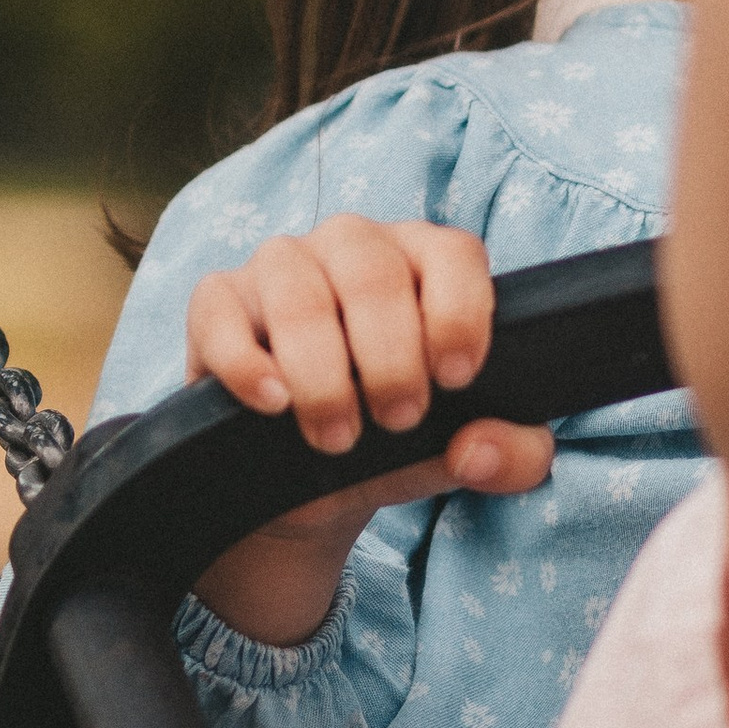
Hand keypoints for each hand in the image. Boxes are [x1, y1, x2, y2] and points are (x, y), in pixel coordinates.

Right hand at [183, 219, 553, 645]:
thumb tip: (475, 448)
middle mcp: (354, 246)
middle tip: (398, 420)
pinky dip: (248, 364)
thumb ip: (511, 456)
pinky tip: (274, 404)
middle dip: (390, 358)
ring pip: (298, 291)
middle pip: (373, 272)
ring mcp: (281, 265)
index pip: (453, 253)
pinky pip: (221, 311)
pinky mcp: (217, 300)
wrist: (312, 480)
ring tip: (338, 435)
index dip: (458, 313)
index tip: (455, 379)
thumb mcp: (470, 455)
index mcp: (427, 262)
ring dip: (323, 374)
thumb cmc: (403, 442)